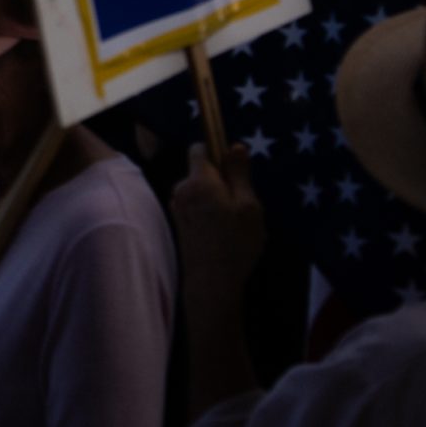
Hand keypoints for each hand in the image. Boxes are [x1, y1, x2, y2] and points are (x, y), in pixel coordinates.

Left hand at [172, 142, 264, 297]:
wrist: (210, 280)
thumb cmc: (235, 242)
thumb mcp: (248, 206)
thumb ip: (239, 174)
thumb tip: (235, 146)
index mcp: (198, 180)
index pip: (200, 149)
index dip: (218, 153)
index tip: (235, 170)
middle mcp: (181, 189)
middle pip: (202, 171)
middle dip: (221, 180)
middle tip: (242, 205)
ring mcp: (177, 205)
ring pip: (201, 190)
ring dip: (217, 198)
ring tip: (235, 224)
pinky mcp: (178, 220)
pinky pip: (196, 205)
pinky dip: (209, 212)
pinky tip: (223, 232)